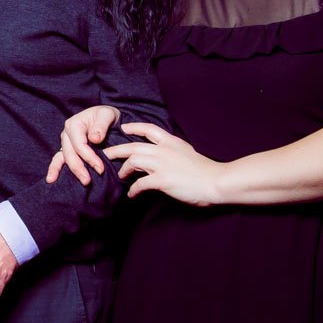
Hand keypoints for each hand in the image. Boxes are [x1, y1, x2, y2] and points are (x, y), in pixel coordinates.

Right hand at [46, 105, 120, 185]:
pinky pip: (58, 159)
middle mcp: (66, 134)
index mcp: (74, 124)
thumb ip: (101, 125)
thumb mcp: (107, 115)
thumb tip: (94, 139)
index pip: (79, 145)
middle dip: (78, 168)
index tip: (100, 169)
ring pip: (63, 158)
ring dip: (66, 172)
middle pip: (70, 154)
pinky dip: (54, 169)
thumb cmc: (106, 115)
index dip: (89, 158)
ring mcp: (65, 142)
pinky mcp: (66, 149)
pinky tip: (51, 179)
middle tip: (87, 181)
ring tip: (72, 182)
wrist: (104, 117)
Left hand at [103, 122, 222, 204]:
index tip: (123, 128)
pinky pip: (140, 184)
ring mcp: (162, 164)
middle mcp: (164, 150)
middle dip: (117, 150)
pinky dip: (133, 190)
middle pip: (133, 146)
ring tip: (121, 176)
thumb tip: (162, 157)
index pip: (149, 129)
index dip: (134, 127)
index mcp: (172, 142)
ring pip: (133, 161)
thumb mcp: (187, 153)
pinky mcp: (162, 180)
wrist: (215, 181)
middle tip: (107, 154)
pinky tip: (132, 194)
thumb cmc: (205, 170)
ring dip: (124, 170)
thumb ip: (173, 151)